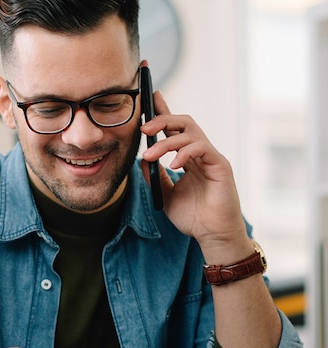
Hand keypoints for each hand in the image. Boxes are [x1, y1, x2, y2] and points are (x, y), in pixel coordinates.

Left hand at [140, 91, 250, 259]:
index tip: (150, 96)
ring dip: (166, 141)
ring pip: (190, 133)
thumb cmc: (193, 217)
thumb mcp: (165, 195)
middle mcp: (200, 153)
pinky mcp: (221, 166)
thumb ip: (155, 177)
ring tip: (151, 155)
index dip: (163, 110)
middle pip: (183, 122)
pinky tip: (173, 165)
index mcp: (187, 157)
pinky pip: (202, 148)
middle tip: (143, 127)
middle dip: (162, 119)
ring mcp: (211, 158)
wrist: (212, 236)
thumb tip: (141, 159)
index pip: (174, 128)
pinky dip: (185, 153)